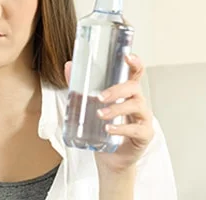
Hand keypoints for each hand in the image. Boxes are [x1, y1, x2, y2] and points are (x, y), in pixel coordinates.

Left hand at [64, 54, 153, 173]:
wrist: (109, 157)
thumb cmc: (101, 127)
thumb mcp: (88, 104)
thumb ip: (79, 86)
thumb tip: (69, 66)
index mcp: (126, 91)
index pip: (135, 73)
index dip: (135, 63)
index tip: (128, 56)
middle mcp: (137, 101)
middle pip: (134, 88)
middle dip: (117, 90)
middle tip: (100, 97)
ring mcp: (143, 118)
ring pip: (136, 106)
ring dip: (116, 109)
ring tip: (100, 114)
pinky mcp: (144, 134)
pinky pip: (136, 129)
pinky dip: (121, 128)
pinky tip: (109, 129)